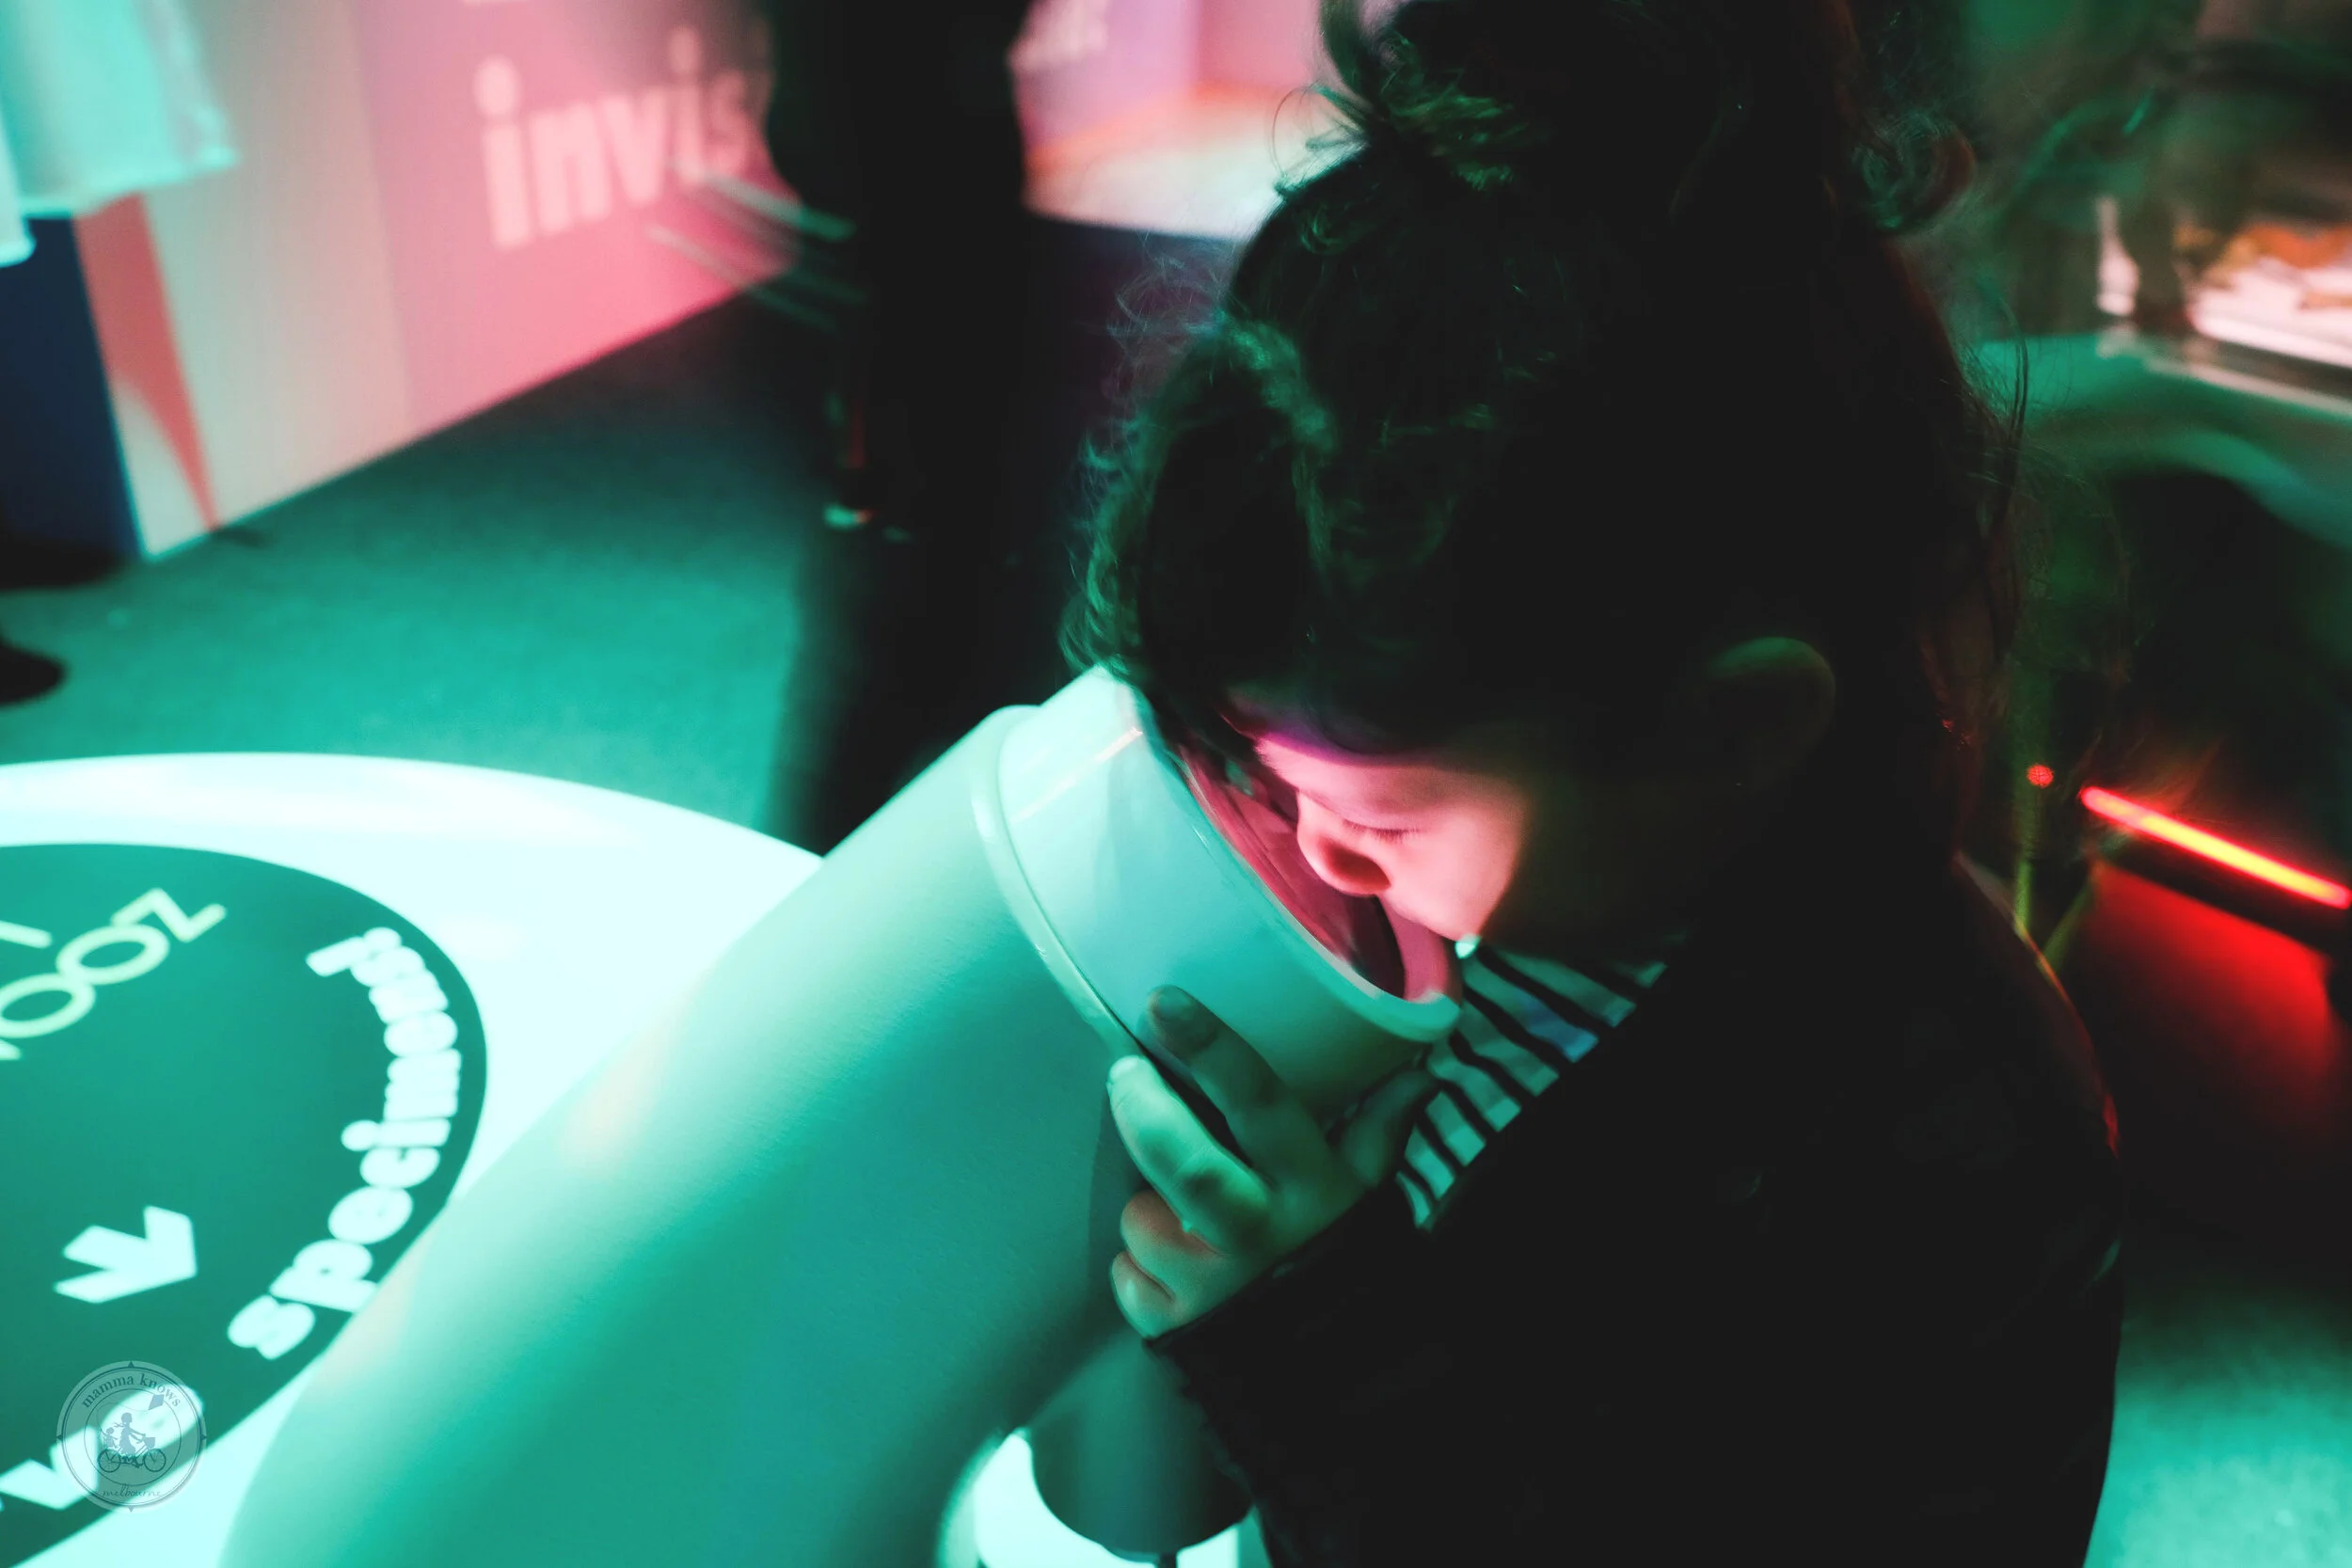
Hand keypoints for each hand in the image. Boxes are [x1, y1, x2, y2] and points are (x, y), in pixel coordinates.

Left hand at [1106, 986, 1434, 1337]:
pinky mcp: (1175, 1327)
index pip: (1258, 1102)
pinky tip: (1180, 1272)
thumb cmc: (1347, 1265)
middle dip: (1142, 1107)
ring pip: (1141, 1217)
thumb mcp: (1367, 1198)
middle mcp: (1259, 1231)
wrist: (1343, 1384)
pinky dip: (1141, 1269)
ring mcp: (1213, 1284)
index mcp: (1309, 1185)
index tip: (1164, 1004)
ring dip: (1148, 1210)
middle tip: (1125, 1074)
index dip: (1210, 1048)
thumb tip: (1418, 1071)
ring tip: (1188, 1221)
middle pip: (1182, 1159)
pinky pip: (1128, 1276)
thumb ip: (1377, 1132)